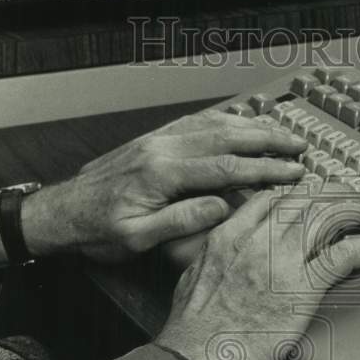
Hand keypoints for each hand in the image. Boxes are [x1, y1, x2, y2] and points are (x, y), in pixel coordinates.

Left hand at [19, 111, 307, 262]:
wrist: (60, 212)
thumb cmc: (96, 232)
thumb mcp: (137, 239)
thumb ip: (181, 221)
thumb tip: (223, 206)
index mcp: (161, 174)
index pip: (226, 167)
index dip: (265, 168)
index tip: (293, 172)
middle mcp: (161, 148)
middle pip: (226, 137)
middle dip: (268, 139)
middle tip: (299, 144)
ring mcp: (156, 139)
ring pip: (212, 124)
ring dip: (250, 126)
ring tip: (280, 130)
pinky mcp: (151, 140)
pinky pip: (193, 122)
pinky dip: (222, 120)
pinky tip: (239, 122)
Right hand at [155, 181, 359, 359]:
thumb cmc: (191, 336)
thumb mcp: (191, 282)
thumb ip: (210, 262)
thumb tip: (218, 259)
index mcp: (227, 238)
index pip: (270, 198)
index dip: (298, 195)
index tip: (312, 199)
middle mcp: (255, 241)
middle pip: (304, 199)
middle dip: (334, 195)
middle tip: (352, 201)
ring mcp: (280, 262)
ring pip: (327, 216)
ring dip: (355, 213)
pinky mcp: (302, 289)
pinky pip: (343, 255)